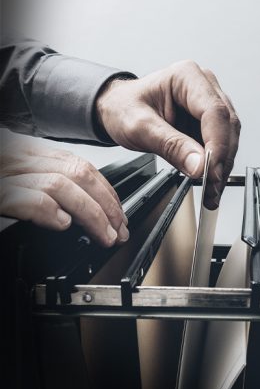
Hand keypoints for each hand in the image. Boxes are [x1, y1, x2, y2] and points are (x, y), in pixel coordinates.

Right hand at [0, 138, 127, 246]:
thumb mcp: (17, 178)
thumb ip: (47, 185)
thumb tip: (78, 213)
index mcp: (29, 153)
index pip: (80, 166)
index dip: (106, 191)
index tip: (119, 215)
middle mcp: (19, 158)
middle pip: (78, 174)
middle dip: (106, 205)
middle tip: (119, 231)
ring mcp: (5, 174)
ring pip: (61, 185)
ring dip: (90, 214)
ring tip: (104, 236)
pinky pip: (29, 198)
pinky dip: (51, 212)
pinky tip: (63, 225)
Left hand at [96, 61, 240, 208]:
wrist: (118, 109)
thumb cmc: (124, 107)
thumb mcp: (140, 127)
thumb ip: (171, 145)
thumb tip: (199, 166)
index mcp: (187, 76)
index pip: (215, 112)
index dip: (217, 144)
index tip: (210, 171)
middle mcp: (205, 86)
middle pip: (227, 125)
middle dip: (222, 159)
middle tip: (211, 187)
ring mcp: (210, 103)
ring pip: (229, 136)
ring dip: (222, 165)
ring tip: (211, 190)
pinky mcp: (210, 121)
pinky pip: (222, 144)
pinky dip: (217, 165)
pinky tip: (210, 181)